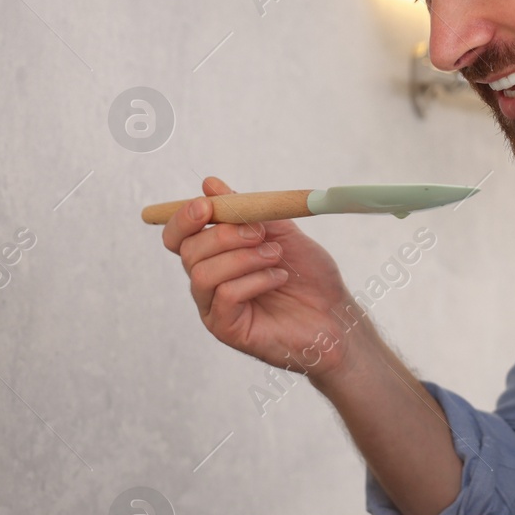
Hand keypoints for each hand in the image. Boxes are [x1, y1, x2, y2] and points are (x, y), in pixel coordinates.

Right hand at [160, 176, 364, 380]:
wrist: (336, 316)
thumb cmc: (308, 277)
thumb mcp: (280, 232)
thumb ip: (246, 210)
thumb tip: (210, 184)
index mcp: (215, 256)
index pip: (178, 237)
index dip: (183, 218)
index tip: (207, 206)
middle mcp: (209, 282)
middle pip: (188, 251)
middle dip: (223, 235)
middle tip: (260, 233)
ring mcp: (215, 308)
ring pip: (203, 273)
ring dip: (242, 258)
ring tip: (275, 257)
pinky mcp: (227, 329)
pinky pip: (225, 296)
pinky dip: (254, 281)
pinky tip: (278, 278)